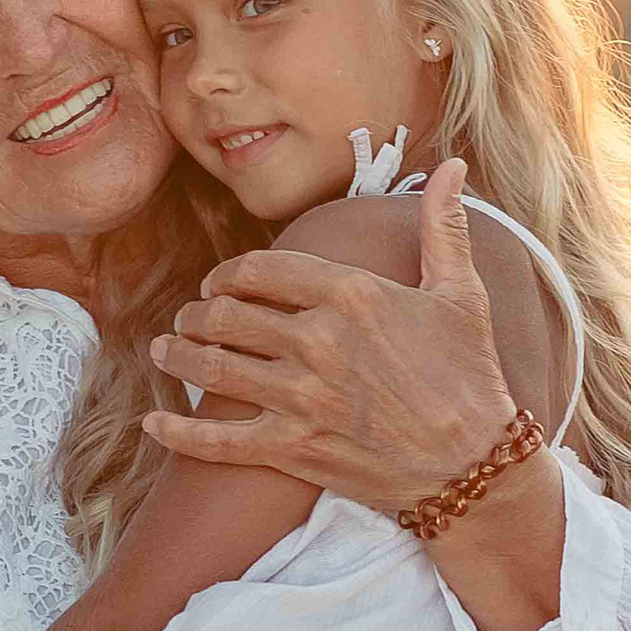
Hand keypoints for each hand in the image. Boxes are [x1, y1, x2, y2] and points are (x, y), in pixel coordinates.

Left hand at [142, 162, 513, 515]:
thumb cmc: (470, 375)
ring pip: (212, 369)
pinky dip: (179, 432)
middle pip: (227, 316)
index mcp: (350, 294)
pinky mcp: (294, 449)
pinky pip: (218, 440)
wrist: (475, 464)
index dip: (227, 275)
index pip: (260, 270)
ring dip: (178, 357)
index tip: (218, 284)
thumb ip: (443, 225)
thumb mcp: (461, 293)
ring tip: (164, 351)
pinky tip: (155, 425)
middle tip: (189, 319)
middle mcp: (318, 341)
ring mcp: (301, 397)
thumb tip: (453, 166)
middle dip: (197, 315)